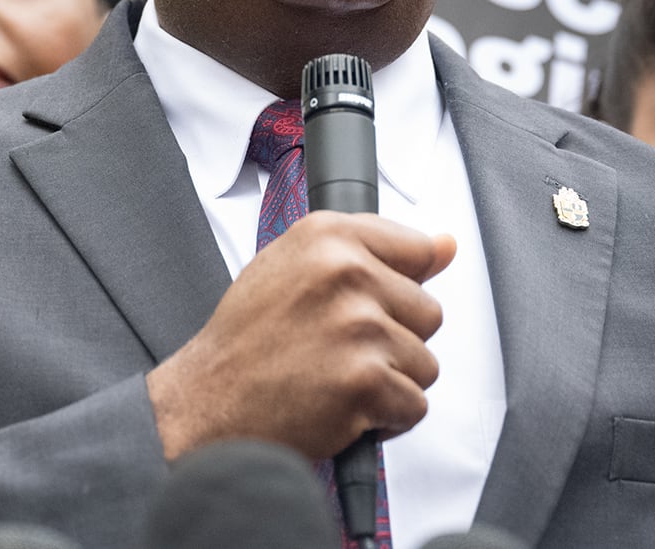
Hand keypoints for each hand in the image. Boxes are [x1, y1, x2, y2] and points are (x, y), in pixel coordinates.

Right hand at [147, 212, 455, 461]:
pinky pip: (414, 404)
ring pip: (425, 362)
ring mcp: (358, 327)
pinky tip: (342, 407)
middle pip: (427, 312)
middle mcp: (346, 272)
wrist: (208, 403)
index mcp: (327, 236)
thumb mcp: (294, 267)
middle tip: (338, 350)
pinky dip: (385, 418)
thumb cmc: (249, 339)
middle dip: (393, 340)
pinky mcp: (366, 380)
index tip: (373, 304)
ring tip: (336, 379)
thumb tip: (446, 246)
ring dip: (389, 381)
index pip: (417, 248)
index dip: (400, 286)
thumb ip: (373, 250)